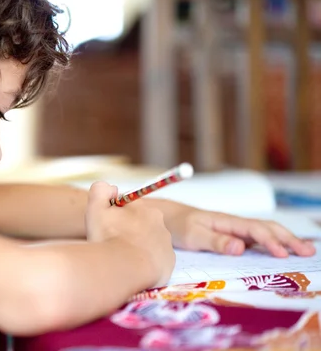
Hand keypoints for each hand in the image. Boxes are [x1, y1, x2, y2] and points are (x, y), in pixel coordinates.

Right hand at [85, 182, 174, 286]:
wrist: (125, 270)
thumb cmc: (109, 238)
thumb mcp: (95, 208)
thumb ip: (100, 190)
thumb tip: (111, 188)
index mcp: (142, 207)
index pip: (128, 206)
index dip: (115, 215)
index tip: (106, 227)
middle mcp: (159, 221)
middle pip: (140, 222)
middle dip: (128, 229)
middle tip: (112, 243)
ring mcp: (166, 242)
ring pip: (148, 240)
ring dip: (136, 245)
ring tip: (122, 257)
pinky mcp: (169, 261)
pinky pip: (155, 258)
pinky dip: (145, 261)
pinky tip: (133, 266)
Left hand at [165, 207, 316, 257]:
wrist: (165, 217)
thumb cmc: (177, 226)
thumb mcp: (193, 236)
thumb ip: (216, 242)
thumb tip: (241, 248)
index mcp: (226, 221)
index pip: (255, 230)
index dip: (270, 241)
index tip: (283, 255)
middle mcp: (234, 223)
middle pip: (267, 228)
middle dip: (288, 239)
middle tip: (308, 252)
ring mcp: (233, 229)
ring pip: (264, 232)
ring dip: (284, 240)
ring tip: (304, 250)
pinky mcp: (230, 235)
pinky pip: (256, 238)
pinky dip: (272, 242)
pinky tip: (281, 250)